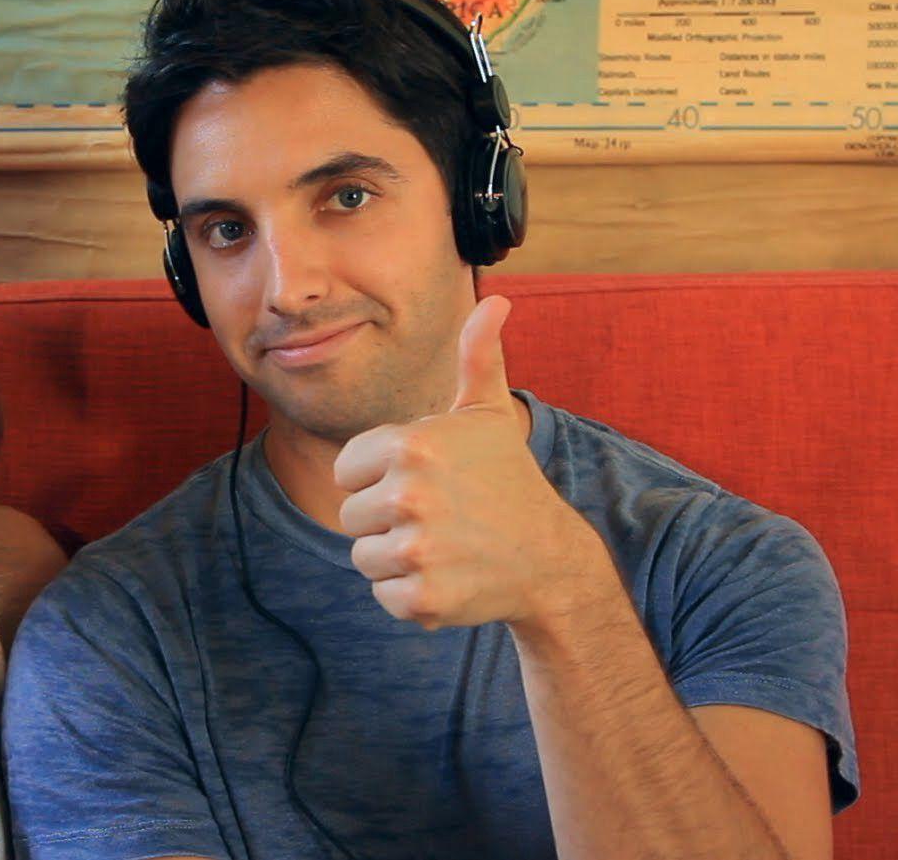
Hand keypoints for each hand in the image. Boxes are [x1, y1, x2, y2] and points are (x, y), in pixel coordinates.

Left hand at [336, 296, 605, 631]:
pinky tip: (449, 576)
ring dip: (397, 557)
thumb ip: (477, 357)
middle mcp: (409, 494)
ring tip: (444, 545)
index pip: (348, 469)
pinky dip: (410, 593)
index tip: (425, 482)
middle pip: (351, 516)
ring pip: (364, 557)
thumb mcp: (489, 415)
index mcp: (412, 445)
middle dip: (387, 520)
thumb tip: (497, 300)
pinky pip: (383, 594)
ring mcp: (416, 549)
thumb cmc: (507, 481)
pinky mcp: (422, 597)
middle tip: (439, 518)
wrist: (549, 560)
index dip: (380, 478)